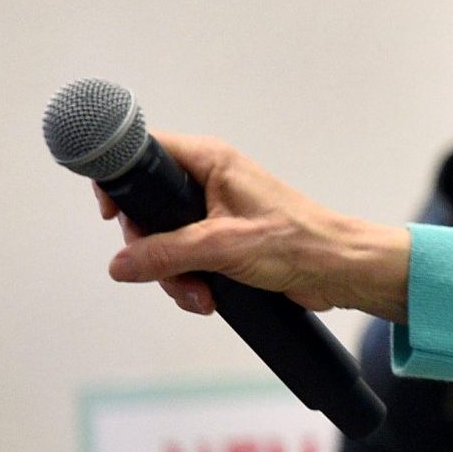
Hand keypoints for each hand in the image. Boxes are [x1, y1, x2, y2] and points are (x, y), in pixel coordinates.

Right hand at [100, 134, 411, 321]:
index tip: (113, 214)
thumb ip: (166, 254)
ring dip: (175, 274)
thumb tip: (122, 263)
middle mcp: (209, 180)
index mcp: (210, 161)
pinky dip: (192, 281)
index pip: (143, 153)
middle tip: (168, 270)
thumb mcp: (221, 246)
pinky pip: (187, 259)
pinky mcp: (224, 240)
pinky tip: (209, 297)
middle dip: (153, 250)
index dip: (120, 182)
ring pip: (165, 241)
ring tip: (200, 294)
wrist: (339, 270)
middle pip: (147, 209)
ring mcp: (214, 212)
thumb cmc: (299, 241)